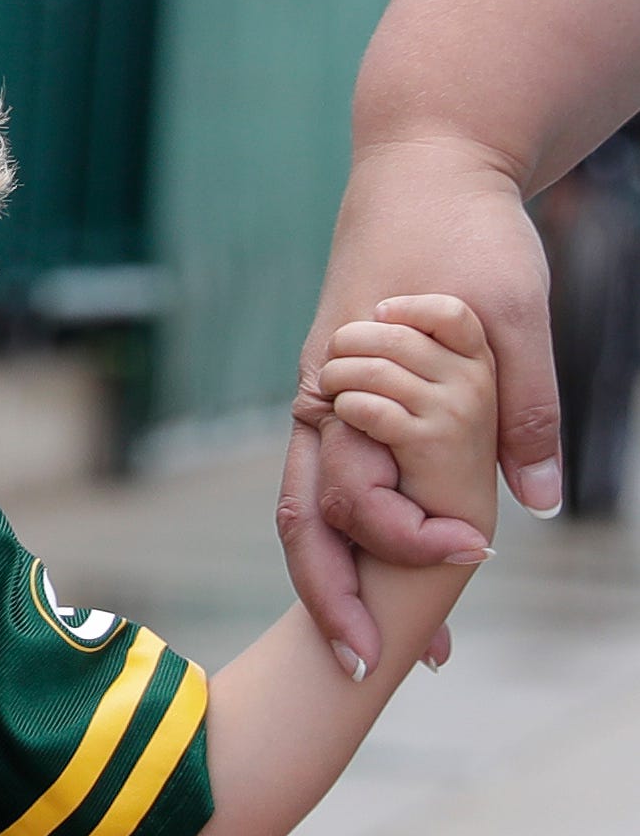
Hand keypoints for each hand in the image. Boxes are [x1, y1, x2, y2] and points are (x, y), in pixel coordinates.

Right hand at [281, 141, 555, 674]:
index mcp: (351, 380)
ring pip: (304, 508)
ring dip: (334, 579)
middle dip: (329, 600)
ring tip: (372, 645)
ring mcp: (320, 398)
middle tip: (362, 672)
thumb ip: (523, 406)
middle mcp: (320, 399)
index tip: (469, 564)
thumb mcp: (514, 312)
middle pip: (302, 519)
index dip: (403, 537)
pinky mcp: (334, 395)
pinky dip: (348, 534)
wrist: (419, 163)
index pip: (352, 488)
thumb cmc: (464, 230)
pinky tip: (383, 570)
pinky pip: (325, 479)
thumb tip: (534, 503)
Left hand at [320, 295, 498, 530]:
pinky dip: (347, 408)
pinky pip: (371, 408)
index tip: (378, 314)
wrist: (454, 513)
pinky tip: (348, 417)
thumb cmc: (431, 447)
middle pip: (394, 336)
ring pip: (375, 370)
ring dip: (337, 378)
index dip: (405, 308)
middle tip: (335, 366)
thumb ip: (419, 351)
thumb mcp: (436, 386)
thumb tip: (376, 314)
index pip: (449, 312)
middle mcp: (475, 380)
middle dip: (348, 345)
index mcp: (478, 359)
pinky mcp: (433, 441)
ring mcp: (458, 409)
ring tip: (334, 391)